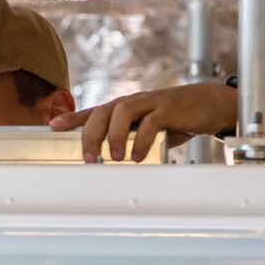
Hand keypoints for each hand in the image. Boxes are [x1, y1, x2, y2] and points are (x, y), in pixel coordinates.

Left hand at [48, 83, 237, 162]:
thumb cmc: (176, 118)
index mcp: (125, 107)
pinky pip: (151, 121)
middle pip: (102, 111)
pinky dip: (141, 140)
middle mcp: (133, 102)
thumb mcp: (148, 129)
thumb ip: (130, 141)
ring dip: (114, 136)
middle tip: (90, 158)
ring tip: (116, 158)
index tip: (54, 126)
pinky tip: (138, 156)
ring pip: (122, 112)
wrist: (210, 104)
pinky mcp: (169, 107)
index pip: (93, 111)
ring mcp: (150, 102)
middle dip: (91, 134)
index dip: (73, 117)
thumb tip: (112, 162)